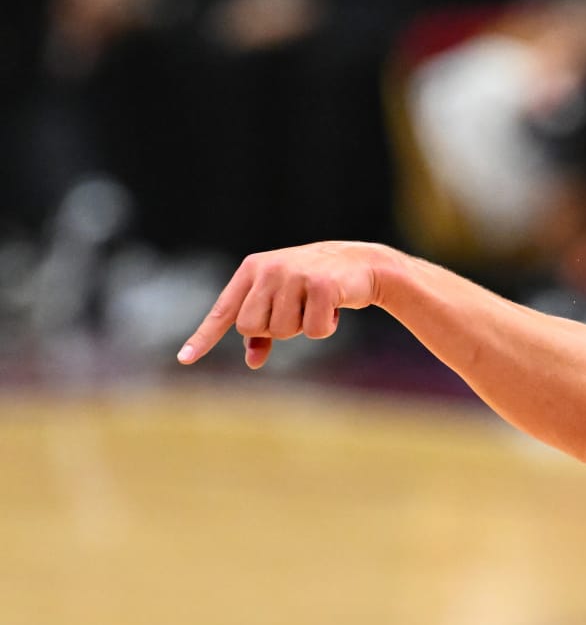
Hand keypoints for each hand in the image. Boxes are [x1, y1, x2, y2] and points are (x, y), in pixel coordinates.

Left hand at [177, 242, 391, 368]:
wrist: (361, 264)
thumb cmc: (316, 285)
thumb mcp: (285, 301)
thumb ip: (265, 328)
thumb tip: (252, 361)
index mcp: (252, 269)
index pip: (224, 311)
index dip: (204, 337)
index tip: (185, 359)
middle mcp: (268, 269)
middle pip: (252, 328)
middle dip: (276, 330)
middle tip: (297, 312)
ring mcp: (293, 276)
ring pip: (282, 331)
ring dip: (303, 327)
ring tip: (317, 306)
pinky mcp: (320, 285)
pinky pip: (312, 330)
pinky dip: (325, 327)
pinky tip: (334, 308)